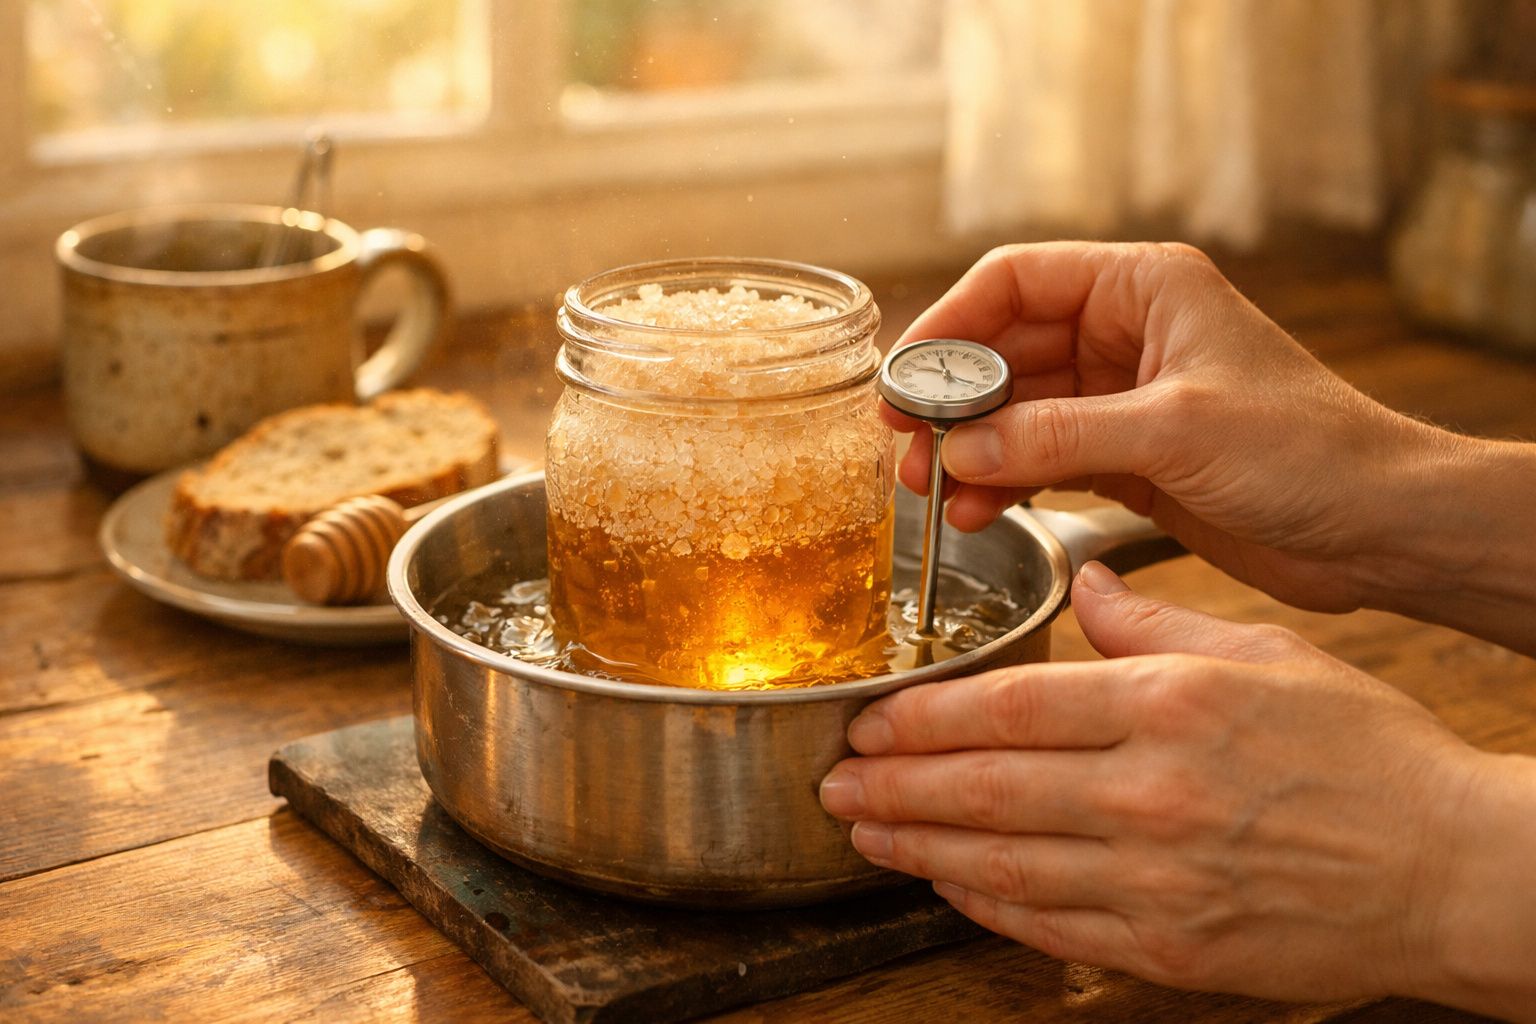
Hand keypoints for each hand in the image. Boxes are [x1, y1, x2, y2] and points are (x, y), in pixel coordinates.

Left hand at [818, 563, 1535, 1011]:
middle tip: (834, 779)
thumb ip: (1155, 622)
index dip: (920, 718)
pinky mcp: (1169, 948)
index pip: (1007, 709)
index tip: (869, 720)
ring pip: (998, 863)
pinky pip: (1048, 925)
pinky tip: (943, 882)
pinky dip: (983, 905)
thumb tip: (1085, 582)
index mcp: (1167, 705)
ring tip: (863, 831)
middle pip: (983, 788)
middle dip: (892, 785)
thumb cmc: (1367, 754)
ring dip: (916, 846)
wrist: (1453, 869)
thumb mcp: (1265, 654)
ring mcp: (1156, 879)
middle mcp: (1149, 792)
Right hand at [884, 242, 1452, 616]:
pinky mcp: (1125, 459)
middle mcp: (1126, 334)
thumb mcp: (1173, 431)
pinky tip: (977, 510)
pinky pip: (1040, 459)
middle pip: (1005, 350)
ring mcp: (1121, 398)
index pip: (1017, 280)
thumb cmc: (1309, 451)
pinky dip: (1004, 483)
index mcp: (1145, 288)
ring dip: (971, 449)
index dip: (951, 323)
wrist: (1378, 527)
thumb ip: (1057, 435)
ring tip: (933, 491)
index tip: (905, 376)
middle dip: (952, 400)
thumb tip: (959, 451)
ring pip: (1016, 411)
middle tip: (906, 447)